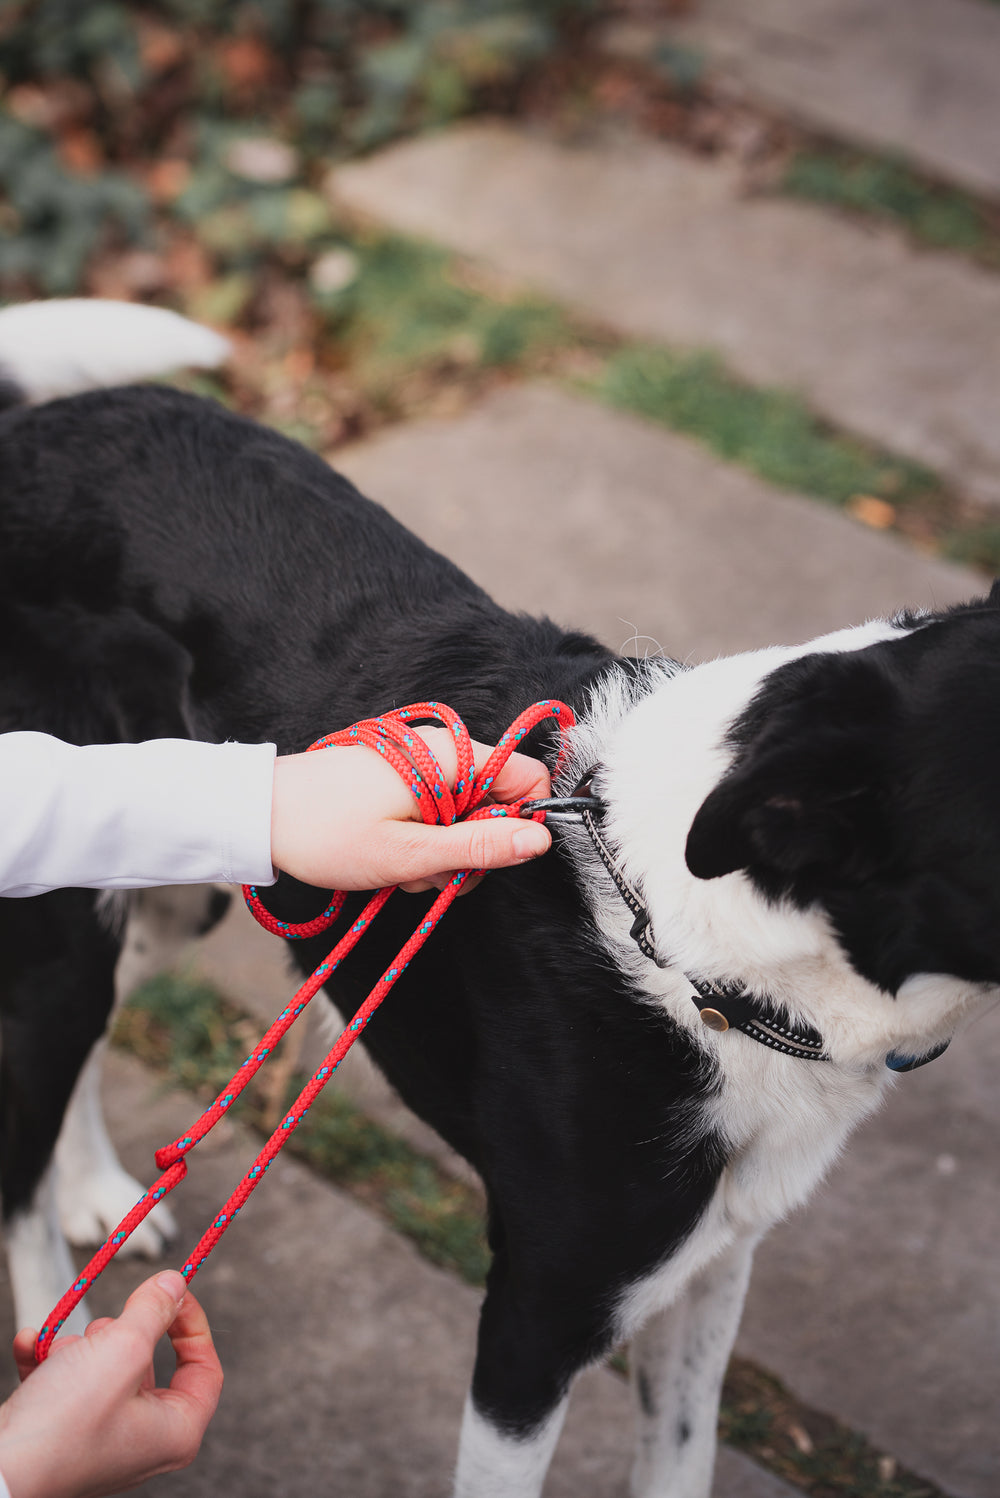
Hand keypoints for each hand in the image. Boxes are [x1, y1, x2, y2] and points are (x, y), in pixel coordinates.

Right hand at [0, 1273, 221, 1497]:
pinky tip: (31, 1346)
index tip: (172, 1292)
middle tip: (101, 1328)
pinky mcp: (63, 1437)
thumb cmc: (65, 1423)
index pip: (205, 1368)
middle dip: (119, 1334)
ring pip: (102, 1368)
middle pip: (146, 1362)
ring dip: (77, 1347)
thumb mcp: (123, 1349)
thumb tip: (176, 1283)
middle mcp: (144, 1441)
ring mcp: (102, 1440)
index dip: (192, 1323)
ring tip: (61, 1352)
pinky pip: (64, 1385)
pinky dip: (48, 1362)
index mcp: (175, 1432)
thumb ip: (154, 1310)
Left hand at [270, 728, 551, 889]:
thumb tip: (540, 839)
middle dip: (472, 848)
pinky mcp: (401, 780)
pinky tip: (392, 856)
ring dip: (443, 853)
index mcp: (449, 758)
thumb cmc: (326, 833)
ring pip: (465, 816)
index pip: (527, 778)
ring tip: (402, 866)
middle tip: (429, 869)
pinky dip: (422, 841)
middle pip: (496, 803)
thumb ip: (479, 848)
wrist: (259, 815)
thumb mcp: (408, 854)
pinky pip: (436, 813)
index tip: (488, 856)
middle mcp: (440, 752)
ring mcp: (420, 766)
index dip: (522, 822)